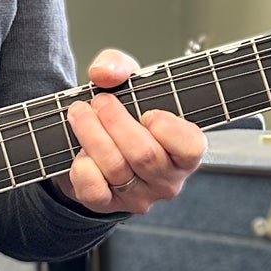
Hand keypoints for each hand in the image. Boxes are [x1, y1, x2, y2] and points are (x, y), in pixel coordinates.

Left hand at [52, 49, 205, 214]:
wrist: (95, 145)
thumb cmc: (125, 115)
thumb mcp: (128, 82)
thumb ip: (119, 65)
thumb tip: (105, 73)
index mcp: (185, 152)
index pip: (191, 147)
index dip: (168, 128)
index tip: (148, 111)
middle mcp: (167, 179)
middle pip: (144, 154)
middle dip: (115, 121)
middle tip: (100, 102)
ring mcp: (139, 196)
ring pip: (115, 167)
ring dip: (91, 134)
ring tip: (80, 113)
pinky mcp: (108, 205)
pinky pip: (93, 189)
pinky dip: (81, 166)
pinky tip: (81, 150)